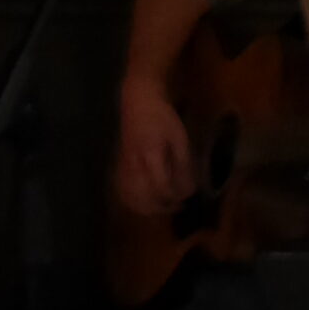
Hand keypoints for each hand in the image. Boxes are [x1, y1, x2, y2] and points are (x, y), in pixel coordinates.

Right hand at [114, 80, 194, 215]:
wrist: (137, 101)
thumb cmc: (162, 117)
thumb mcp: (180, 138)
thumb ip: (183, 165)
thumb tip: (188, 189)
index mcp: (150, 155)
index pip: (162, 187)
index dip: (177, 196)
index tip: (188, 196)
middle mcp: (134, 164)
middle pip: (145, 198)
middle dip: (164, 207)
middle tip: (179, 205)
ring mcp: (124, 166)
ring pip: (131, 198)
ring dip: (149, 208)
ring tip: (164, 206)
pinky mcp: (119, 166)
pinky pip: (123, 190)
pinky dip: (135, 201)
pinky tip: (147, 201)